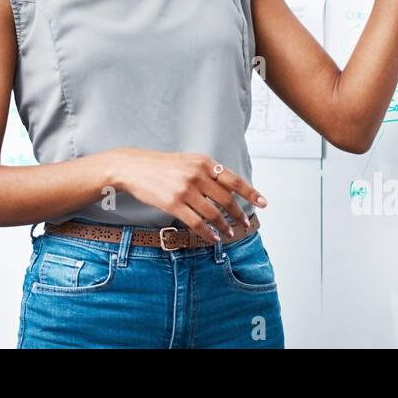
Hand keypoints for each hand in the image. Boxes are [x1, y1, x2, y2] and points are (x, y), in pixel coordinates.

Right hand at [111, 148, 265, 244]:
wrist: (134, 167)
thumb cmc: (162, 165)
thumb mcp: (188, 161)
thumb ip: (208, 171)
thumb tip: (228, 189)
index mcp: (204, 162)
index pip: (234, 180)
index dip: (250, 192)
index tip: (263, 202)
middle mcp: (197, 175)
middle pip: (226, 199)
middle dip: (238, 214)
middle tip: (244, 222)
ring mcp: (185, 190)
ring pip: (213, 213)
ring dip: (224, 225)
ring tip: (228, 232)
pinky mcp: (173, 204)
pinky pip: (197, 223)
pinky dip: (208, 232)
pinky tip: (213, 237)